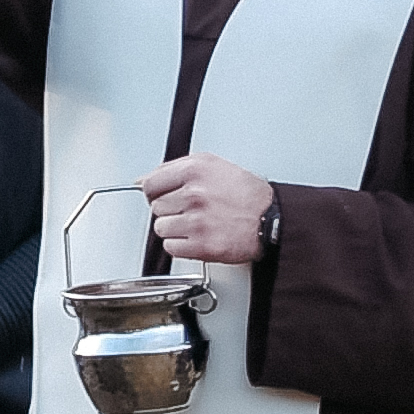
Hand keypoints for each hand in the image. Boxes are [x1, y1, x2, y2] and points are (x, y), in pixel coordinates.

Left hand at [138, 151, 274, 265]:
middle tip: (191, 209)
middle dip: (170, 209)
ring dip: (175, 229)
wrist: (270, 219)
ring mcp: (197, 221)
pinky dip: (181, 245)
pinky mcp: (201, 246)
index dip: (154, 192)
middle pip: (156, 207)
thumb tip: (143, 180)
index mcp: (195, 171)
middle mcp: (194, 195)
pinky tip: (198, 236)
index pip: (150, 184)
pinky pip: (171, 247)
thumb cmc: (245, 194)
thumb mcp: (212, 165)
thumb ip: (175, 169)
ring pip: (161, 229)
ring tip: (197, 223)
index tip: (162, 196)